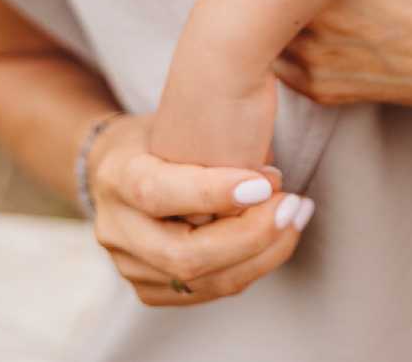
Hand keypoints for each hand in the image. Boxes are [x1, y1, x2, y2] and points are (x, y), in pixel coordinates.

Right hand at [86, 113, 312, 305]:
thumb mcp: (176, 122)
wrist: (115, 167)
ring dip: (262, 255)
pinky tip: (278, 239)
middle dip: (249, 235)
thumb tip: (272, 176)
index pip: (158, 194)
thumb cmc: (158, 135)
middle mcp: (116, 229)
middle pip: (182, 255)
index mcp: (117, 176)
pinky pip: (209, 290)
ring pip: (203, 281)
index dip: (213, 194)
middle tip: (293, 206)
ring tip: (296, 220)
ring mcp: (128, 266)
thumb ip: (212, 147)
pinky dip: (251, 266)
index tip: (265, 184)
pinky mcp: (148, 290)